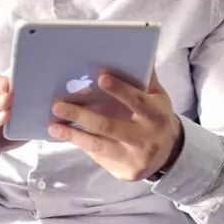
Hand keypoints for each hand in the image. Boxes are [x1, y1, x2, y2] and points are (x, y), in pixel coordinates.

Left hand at [48, 70, 182, 181]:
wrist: (170, 154)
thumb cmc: (157, 117)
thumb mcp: (159, 97)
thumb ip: (146, 78)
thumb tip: (136, 52)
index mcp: (156, 116)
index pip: (137, 101)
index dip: (120, 90)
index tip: (100, 77)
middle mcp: (146, 139)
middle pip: (110, 126)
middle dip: (82, 116)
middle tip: (58, 105)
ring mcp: (134, 158)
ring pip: (99, 145)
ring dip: (73, 135)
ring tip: (53, 126)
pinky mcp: (124, 171)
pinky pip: (98, 156)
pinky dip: (81, 144)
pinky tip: (65, 136)